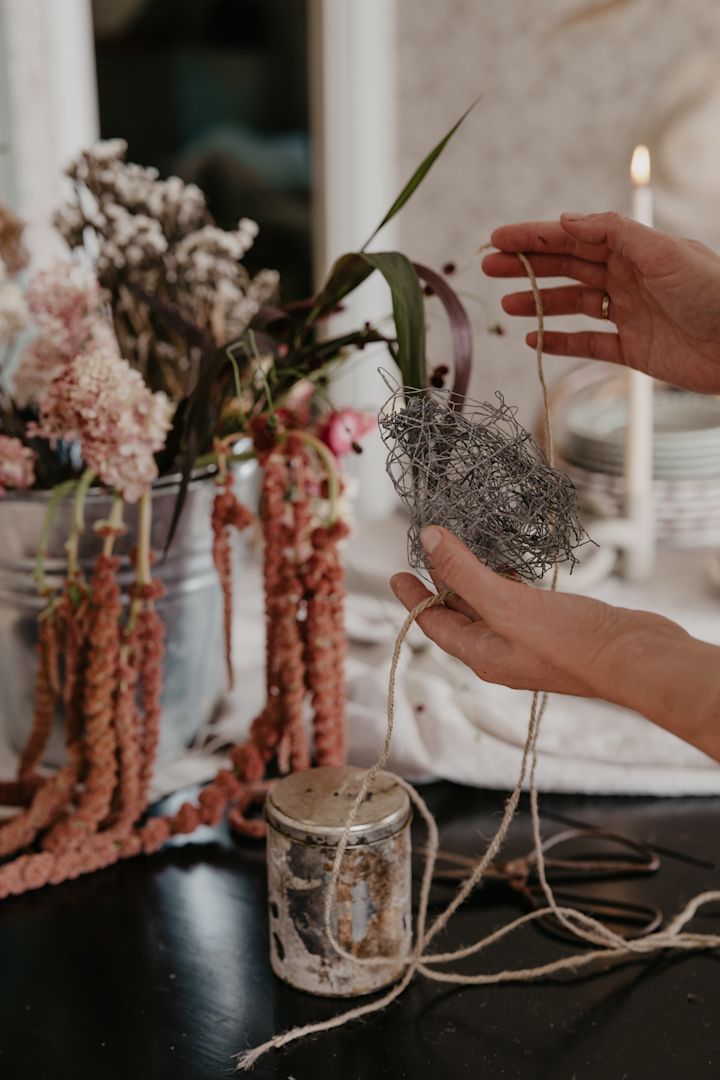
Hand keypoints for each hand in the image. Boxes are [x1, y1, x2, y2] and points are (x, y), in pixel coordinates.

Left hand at [390, 526, 719, 761]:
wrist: (635, 658)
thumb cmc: (570, 642)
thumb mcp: (506, 603)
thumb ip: (465, 573)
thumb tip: (428, 540)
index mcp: (481, 654)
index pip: (434, 624)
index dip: (413, 598)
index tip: (396, 575)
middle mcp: (501, 650)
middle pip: (459, 614)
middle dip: (441, 584)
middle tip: (427, 551)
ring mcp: (528, 640)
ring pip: (489, 606)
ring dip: (473, 580)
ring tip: (461, 550)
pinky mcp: (554, 626)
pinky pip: (517, 602)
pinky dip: (506, 581)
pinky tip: (509, 563)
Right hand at [482, 212, 719, 393]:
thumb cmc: (712, 290)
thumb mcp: (662, 251)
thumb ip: (613, 233)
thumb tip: (565, 221)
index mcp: (634, 248)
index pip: (573, 236)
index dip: (535, 236)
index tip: (498, 239)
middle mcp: (628, 277)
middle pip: (567, 267)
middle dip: (528, 266)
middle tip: (490, 268)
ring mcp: (628, 313)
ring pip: (572, 304)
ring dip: (538, 302)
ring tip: (506, 303)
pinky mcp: (632, 349)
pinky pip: (587, 343)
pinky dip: (559, 341)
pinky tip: (532, 339)